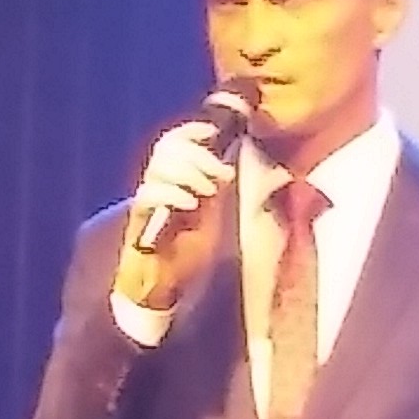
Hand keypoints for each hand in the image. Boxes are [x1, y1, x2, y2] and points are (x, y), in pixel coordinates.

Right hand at [113, 123, 238, 315]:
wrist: (161, 289)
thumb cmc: (190, 257)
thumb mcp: (224, 220)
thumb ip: (243, 197)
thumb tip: (280, 175)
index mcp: (178, 179)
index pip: (176, 140)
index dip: (191, 130)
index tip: (212, 131)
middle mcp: (161, 185)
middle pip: (167, 147)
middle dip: (197, 153)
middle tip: (222, 173)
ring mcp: (149, 203)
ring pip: (156, 165)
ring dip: (186, 171)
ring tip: (208, 190)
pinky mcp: (138, 223)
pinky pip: (146, 195)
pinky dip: (170, 194)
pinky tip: (190, 204)